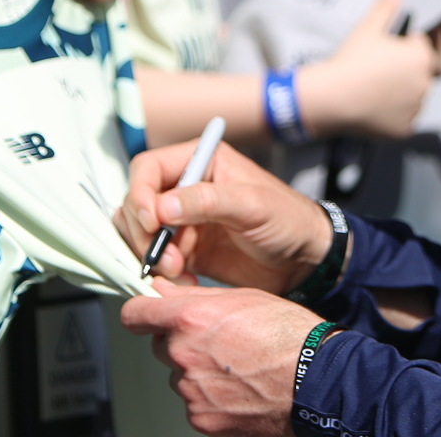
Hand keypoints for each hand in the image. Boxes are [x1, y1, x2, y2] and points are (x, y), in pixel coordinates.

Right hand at [116, 139, 331, 291]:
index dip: (140, 194)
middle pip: (137, 202)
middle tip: (166, 257)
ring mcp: (183, 219)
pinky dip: (162, 272)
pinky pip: (155, 258)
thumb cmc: (288, 220)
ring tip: (178, 269)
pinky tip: (186, 280)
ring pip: (140, 232)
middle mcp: (186, 187)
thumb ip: (208, 201)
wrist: (303, 260)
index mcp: (202, 161)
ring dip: (150, 254)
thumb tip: (163, 206)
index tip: (152, 223)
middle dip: (144, 232)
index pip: (148, 168)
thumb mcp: (253, 205)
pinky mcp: (185, 249)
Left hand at [120, 280, 324, 436]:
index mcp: (190, 320)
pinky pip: (195, 403)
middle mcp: (184, 355)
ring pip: (180, 376)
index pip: (135, 315)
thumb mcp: (245, 298)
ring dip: (197, 371)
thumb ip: (196, 295)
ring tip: (236, 367)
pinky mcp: (202, 418)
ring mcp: (191, 390)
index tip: (145, 315)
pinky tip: (238, 388)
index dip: (141, 314)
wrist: (316, 381)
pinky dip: (210, 397)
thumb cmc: (289, 336)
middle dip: (180, 343)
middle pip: (161, 346)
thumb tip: (165, 292)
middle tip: (216, 342)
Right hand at [292, 0, 435, 140]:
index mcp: (421, 57)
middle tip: (375, 71)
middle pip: (418, 73)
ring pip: (412, 97)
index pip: (420, 47)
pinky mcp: (406, 129)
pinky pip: (403, 118)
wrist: (333, 97)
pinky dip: (392, 115)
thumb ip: (386, 8)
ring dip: (400, 93)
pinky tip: (373, 106)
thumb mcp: (368, 29)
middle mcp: (426, 83)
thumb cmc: (351, 60)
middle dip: (403, 71)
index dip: (401, 47)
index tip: (382, 52)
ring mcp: (416, 108)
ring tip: (373, 89)